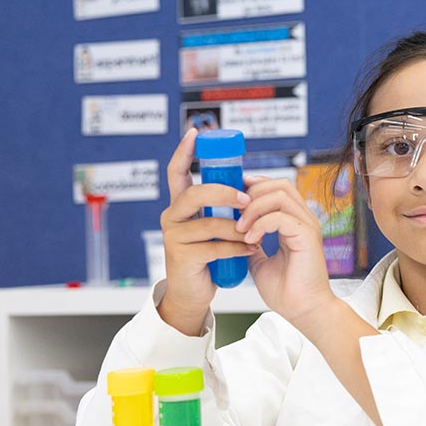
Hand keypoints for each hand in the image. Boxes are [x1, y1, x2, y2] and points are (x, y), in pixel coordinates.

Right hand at [158, 128, 256, 335]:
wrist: (193, 292)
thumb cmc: (208, 255)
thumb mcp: (213, 225)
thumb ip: (220, 206)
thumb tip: (246, 183)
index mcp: (180, 205)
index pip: (177, 173)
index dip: (184, 152)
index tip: (197, 133)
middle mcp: (171, 217)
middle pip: (195, 193)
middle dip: (224, 193)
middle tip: (246, 199)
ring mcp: (173, 237)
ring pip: (210, 223)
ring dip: (238, 228)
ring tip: (254, 234)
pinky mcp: (182, 257)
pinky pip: (215, 247)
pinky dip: (237, 248)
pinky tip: (250, 250)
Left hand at [235, 176, 338, 326]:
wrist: (302, 311)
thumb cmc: (286, 290)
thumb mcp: (259, 261)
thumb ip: (252, 242)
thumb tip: (234, 232)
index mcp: (294, 222)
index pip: (276, 188)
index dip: (253, 187)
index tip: (231, 200)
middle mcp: (303, 219)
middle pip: (279, 184)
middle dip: (251, 193)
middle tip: (234, 213)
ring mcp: (307, 226)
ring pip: (280, 195)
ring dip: (253, 208)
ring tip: (240, 228)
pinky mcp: (307, 237)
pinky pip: (281, 216)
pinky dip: (260, 224)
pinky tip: (249, 239)